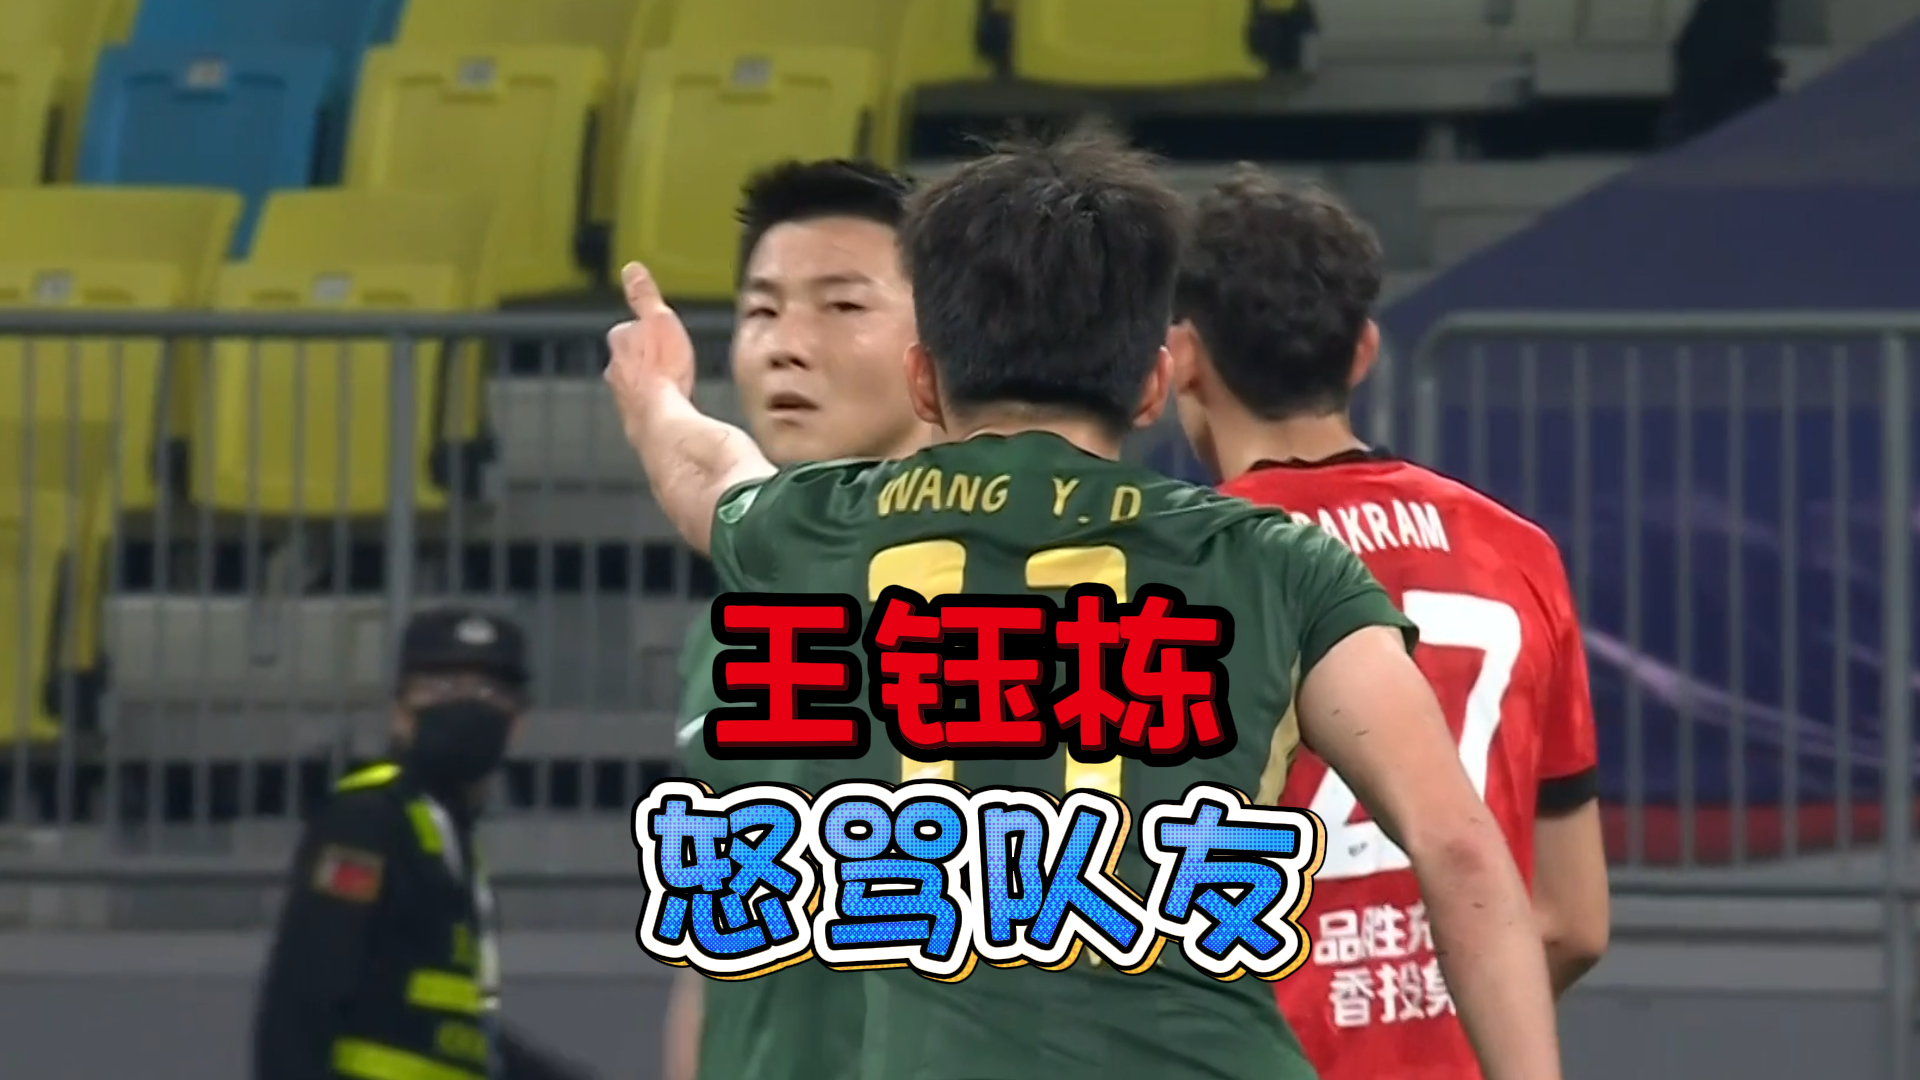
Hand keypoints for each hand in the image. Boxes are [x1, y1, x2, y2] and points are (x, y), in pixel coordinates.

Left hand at [605, 261, 695, 414]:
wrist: (660, 422)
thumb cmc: (662, 372)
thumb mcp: (659, 320)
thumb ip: (644, 296)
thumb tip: (631, 269)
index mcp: (620, 342)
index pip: (628, 329)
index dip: (646, 330)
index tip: (659, 332)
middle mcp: (615, 371)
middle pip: (628, 358)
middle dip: (644, 358)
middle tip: (666, 360)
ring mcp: (622, 397)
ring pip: (634, 384)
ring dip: (648, 383)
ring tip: (669, 385)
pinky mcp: (634, 420)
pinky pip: (644, 408)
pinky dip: (653, 406)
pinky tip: (669, 408)